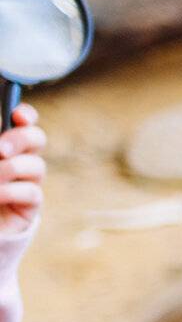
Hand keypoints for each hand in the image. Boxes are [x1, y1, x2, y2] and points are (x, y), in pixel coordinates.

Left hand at [0, 103, 45, 236]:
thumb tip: (1, 151)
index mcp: (6, 144)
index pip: (25, 121)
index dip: (26, 115)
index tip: (16, 115)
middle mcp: (21, 159)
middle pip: (37, 139)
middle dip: (21, 139)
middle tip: (0, 149)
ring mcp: (28, 181)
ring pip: (36, 165)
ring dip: (10, 169)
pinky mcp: (31, 206)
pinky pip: (32, 192)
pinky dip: (11, 191)